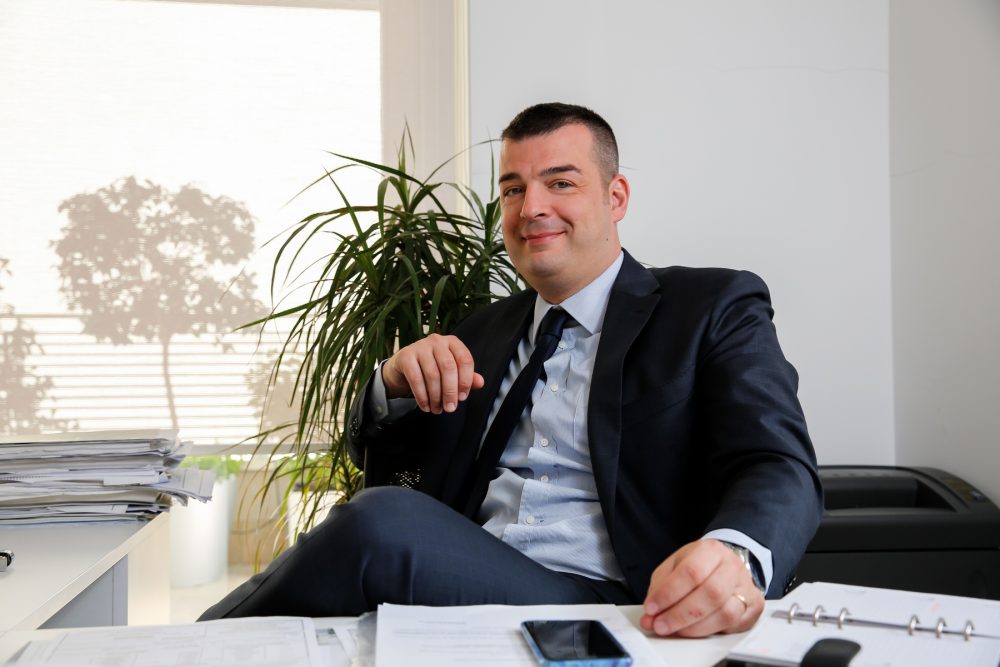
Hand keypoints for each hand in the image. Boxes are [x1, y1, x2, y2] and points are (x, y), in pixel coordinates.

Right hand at [382, 334, 484, 413]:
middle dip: (450, 392)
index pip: (465, 360)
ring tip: (437, 409)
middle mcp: (437, 341)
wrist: (404, 366)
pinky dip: (422, 396)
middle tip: (450, 408)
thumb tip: (480, 383)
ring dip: (435, 397)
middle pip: (448, 368)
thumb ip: (466, 377)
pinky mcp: (406, 356)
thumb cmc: (432, 368)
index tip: (462, 397)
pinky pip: (416, 379)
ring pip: (432, 375)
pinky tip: (425, 406)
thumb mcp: (451, 372)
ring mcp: (420, 346)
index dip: (466, 381)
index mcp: (453, 342)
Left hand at [639, 539, 763, 637]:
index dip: (669, 594)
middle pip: (710, 594)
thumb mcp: (674, 567)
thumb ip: (659, 590)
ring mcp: (746, 587)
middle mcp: (732, 566)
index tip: (652, 608)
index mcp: (711, 550)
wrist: (725, 565)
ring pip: (725, 613)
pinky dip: (709, 631)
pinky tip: (694, 630)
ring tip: (675, 630)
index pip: (691, 572)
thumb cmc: (698, 566)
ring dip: (695, 627)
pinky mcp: (754, 607)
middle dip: (681, 615)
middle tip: (660, 625)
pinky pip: (733, 625)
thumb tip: (649, 617)